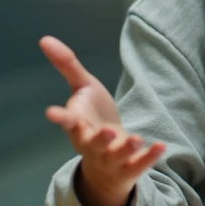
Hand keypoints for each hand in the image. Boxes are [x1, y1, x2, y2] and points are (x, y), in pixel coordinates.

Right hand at [41, 36, 164, 205]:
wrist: (106, 160)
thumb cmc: (92, 118)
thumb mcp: (83, 89)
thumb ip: (67, 66)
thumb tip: (44, 38)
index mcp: (78, 125)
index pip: (67, 122)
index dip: (60, 118)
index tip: (51, 113)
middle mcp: (91, 144)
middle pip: (92, 144)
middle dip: (99, 139)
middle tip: (107, 131)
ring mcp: (111, 158)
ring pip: (116, 156)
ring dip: (126, 148)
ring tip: (137, 139)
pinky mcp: (130, 167)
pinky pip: (139, 164)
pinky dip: (149, 156)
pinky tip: (160, 146)